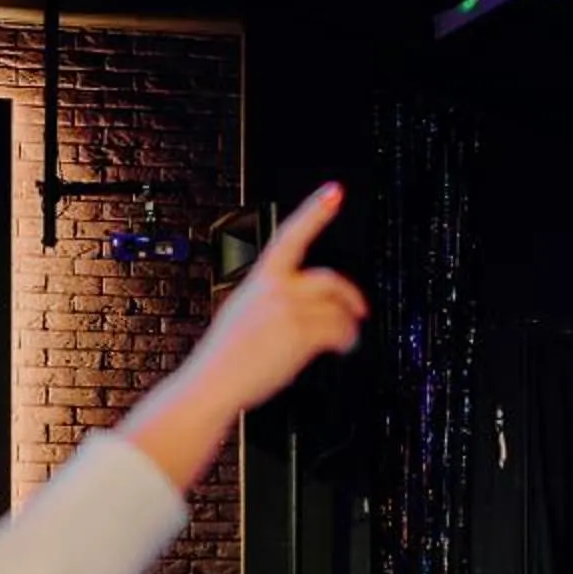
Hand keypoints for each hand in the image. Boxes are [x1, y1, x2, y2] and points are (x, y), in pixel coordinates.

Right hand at [181, 183, 366, 413]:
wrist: (213, 381)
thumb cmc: (224, 357)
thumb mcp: (243, 314)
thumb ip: (270, 303)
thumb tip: (301, 310)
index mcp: (260, 279)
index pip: (290, 235)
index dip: (315, 210)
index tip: (334, 192)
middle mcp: (275, 289)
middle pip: (328, 278)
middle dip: (350, 294)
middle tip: (359, 309)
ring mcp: (288, 310)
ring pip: (337, 308)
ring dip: (349, 325)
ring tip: (347, 339)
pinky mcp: (301, 332)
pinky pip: (339, 329)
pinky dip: (347, 339)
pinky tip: (344, 347)